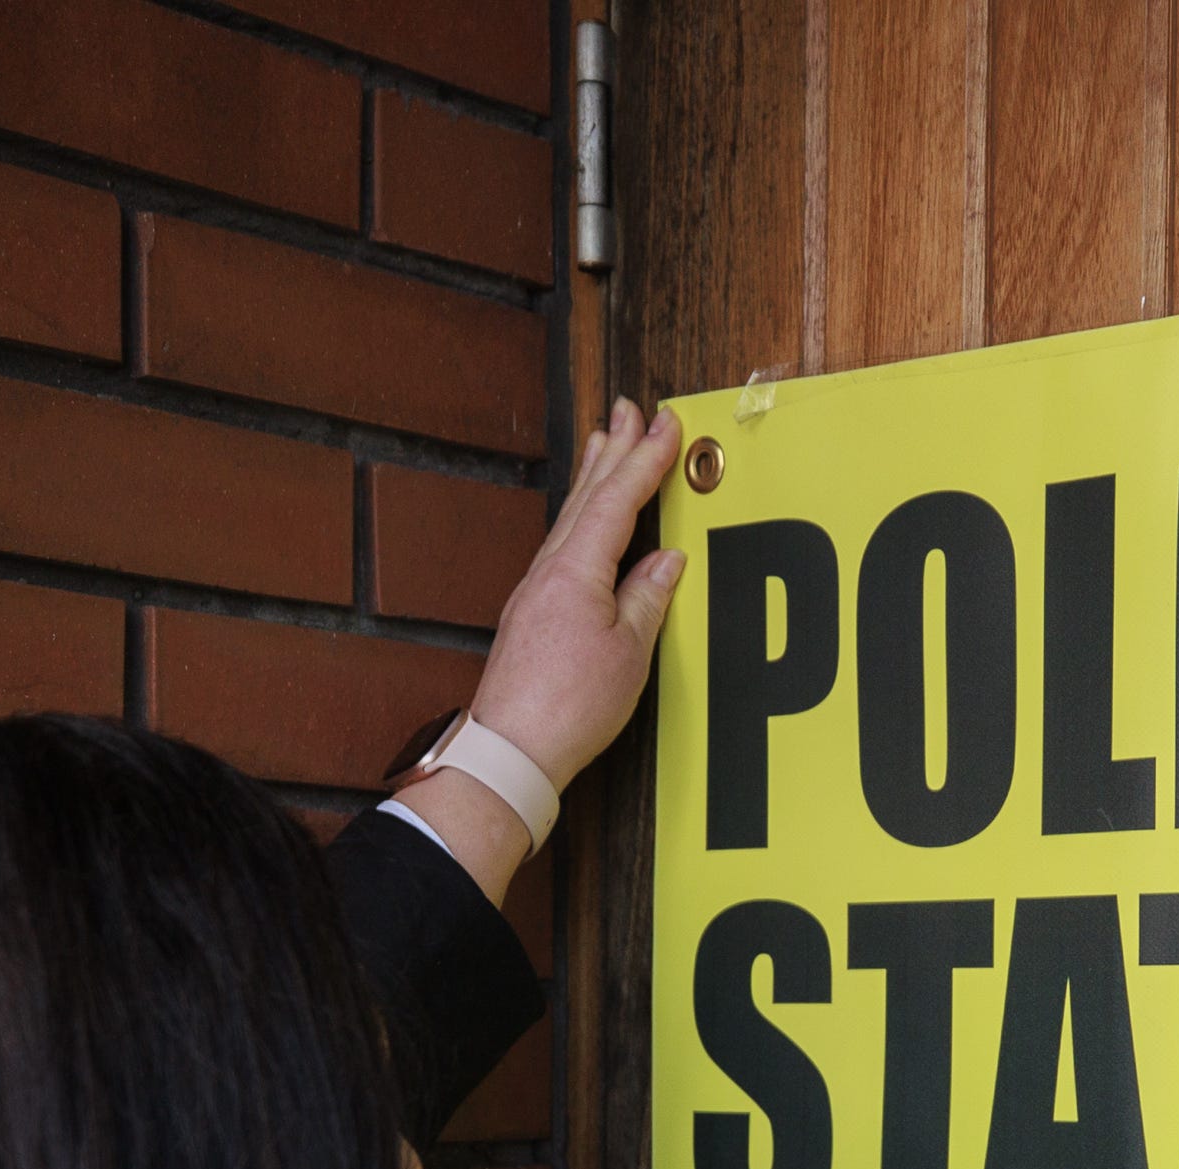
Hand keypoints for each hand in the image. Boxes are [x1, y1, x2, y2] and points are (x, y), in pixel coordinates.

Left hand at [471, 399, 687, 783]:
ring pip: (571, 516)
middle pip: (587, 496)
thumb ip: (647, 598)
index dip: (645, 460)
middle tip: (629, 408)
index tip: (666, 425)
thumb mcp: (628, 653)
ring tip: (604, 441)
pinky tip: (589, 519)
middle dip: (613, 449)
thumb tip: (666, 562)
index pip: (618, 500)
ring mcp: (536, 589)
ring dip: (593, 476)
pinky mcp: (532, 611)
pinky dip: (581, 515)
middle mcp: (550, 570)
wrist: (511, 750)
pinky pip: (563, 544)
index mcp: (577, 571)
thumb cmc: (569, 708)